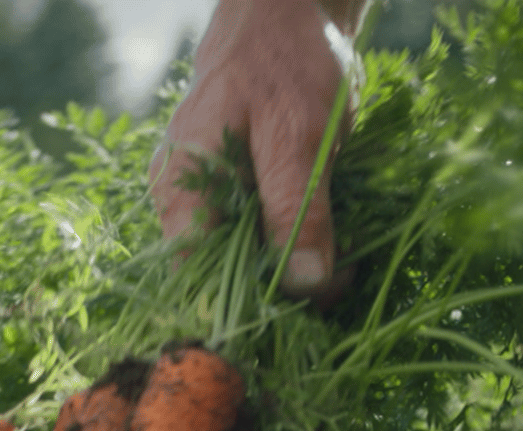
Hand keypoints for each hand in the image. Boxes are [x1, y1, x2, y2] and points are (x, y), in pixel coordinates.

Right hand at [150, 0, 363, 298]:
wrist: (290, 12)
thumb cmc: (282, 59)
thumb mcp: (297, 134)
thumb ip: (296, 210)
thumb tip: (305, 285)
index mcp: (178, 191)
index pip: (198, 280)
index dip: (249, 305)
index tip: (308, 309)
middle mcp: (182, 203)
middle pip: (223, 278)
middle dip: (282, 291)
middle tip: (341, 284)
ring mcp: (209, 199)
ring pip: (247, 262)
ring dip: (295, 273)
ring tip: (344, 268)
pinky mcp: (240, 194)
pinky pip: (263, 238)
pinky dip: (299, 247)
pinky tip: (334, 247)